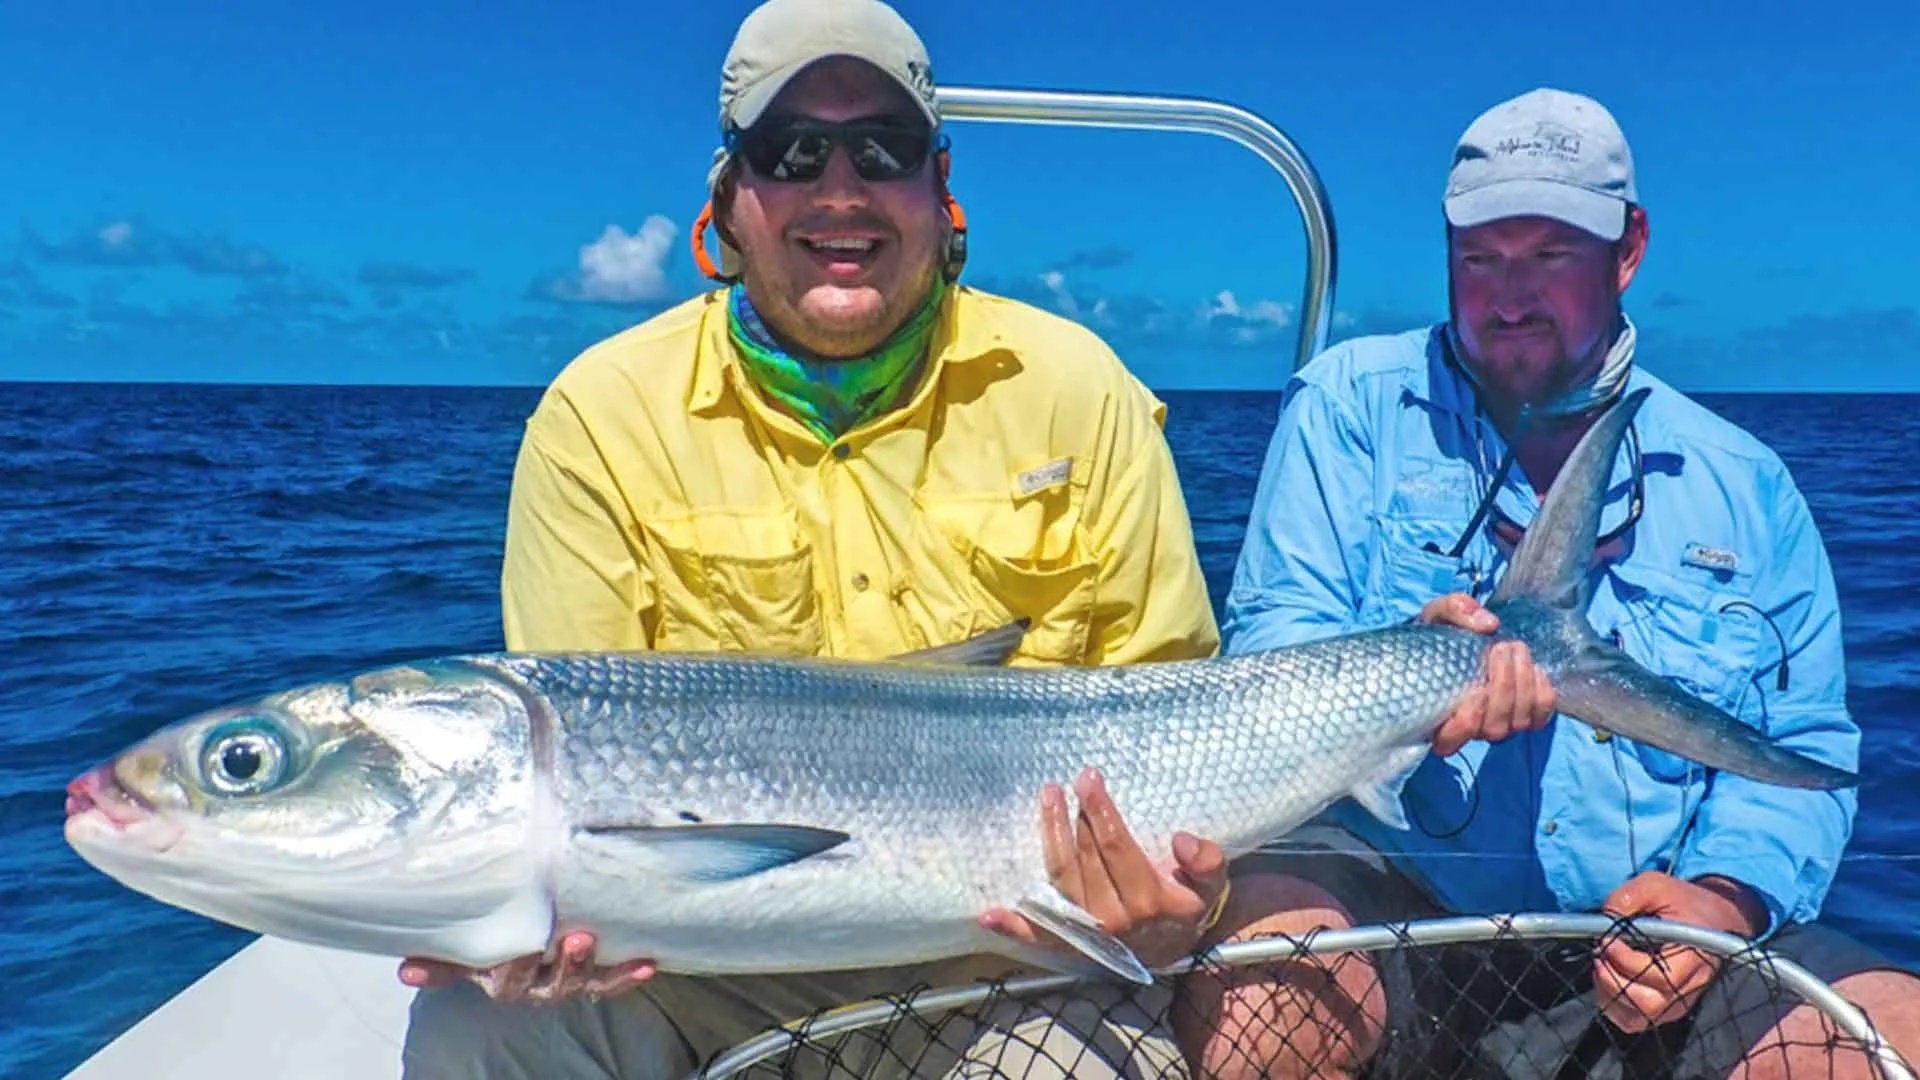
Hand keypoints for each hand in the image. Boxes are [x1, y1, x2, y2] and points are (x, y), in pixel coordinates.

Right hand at [397, 930, 657, 1003]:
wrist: (550, 951)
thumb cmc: (508, 943)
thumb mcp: (476, 947)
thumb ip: (445, 956)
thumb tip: (403, 968)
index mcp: (495, 977)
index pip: (474, 974)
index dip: (445, 973)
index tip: (416, 967)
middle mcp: (528, 986)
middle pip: (528, 981)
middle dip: (534, 961)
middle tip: (540, 938)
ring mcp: (562, 984)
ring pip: (570, 982)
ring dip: (578, 965)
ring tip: (583, 939)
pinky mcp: (595, 979)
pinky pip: (610, 982)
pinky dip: (627, 974)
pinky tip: (647, 964)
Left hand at [979, 767, 1228, 968]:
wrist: (1177, 949)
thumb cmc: (1189, 905)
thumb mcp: (1212, 885)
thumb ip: (1206, 863)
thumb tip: (1182, 840)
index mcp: (1146, 901)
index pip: (1115, 847)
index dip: (1100, 811)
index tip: (1088, 778)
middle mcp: (1113, 920)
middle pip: (1084, 858)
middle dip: (1075, 816)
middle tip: (1069, 781)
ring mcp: (1089, 935)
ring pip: (1060, 880)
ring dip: (1049, 837)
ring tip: (1048, 798)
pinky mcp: (1071, 945)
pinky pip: (1040, 936)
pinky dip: (1013, 927)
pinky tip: (988, 914)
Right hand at [1418, 593, 1555, 755]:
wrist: (1462, 643)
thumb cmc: (1440, 636)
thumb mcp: (1436, 616)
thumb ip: (1454, 610)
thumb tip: (1489, 625)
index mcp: (1436, 717)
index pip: (1448, 743)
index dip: (1466, 723)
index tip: (1474, 689)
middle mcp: (1469, 730)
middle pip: (1494, 729)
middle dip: (1503, 688)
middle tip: (1502, 647)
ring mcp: (1500, 725)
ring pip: (1519, 722)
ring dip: (1522, 684)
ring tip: (1516, 647)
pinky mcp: (1524, 717)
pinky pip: (1541, 717)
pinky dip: (1542, 694)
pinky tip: (1533, 668)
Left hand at [1595, 872, 1766, 1031]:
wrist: (1714, 917)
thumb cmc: (1685, 901)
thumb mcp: (1655, 885)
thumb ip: (1626, 898)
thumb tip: (1601, 922)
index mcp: (1695, 956)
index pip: (1658, 976)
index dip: (1623, 960)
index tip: (1606, 939)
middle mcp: (1691, 986)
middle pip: (1647, 1004)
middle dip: (1612, 980)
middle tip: (1600, 953)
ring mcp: (1680, 1001)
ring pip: (1639, 1018)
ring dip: (1609, 994)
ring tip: (1602, 965)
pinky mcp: (1668, 1007)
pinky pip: (1635, 1021)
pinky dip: (1613, 1005)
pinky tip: (1607, 979)